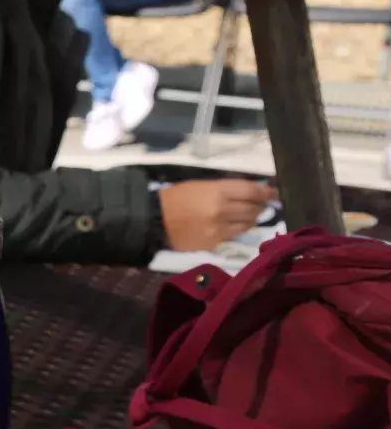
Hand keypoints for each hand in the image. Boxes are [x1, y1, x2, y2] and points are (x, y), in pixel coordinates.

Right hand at [157, 179, 274, 250]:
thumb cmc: (175, 198)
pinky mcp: (213, 243)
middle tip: (262, 205)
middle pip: (253, 208)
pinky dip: (236, 231)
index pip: (253, 191)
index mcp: (218, 191)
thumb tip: (249, 192)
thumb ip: (226, 189)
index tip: (275, 193)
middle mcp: (222, 210)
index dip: (267, 192)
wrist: (153, 219)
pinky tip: (231, 227)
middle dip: (260, 207)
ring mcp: (219, 228)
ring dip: (251, 220)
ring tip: (249, 216)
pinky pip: (233, 236)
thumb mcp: (201, 186)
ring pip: (247, 224)